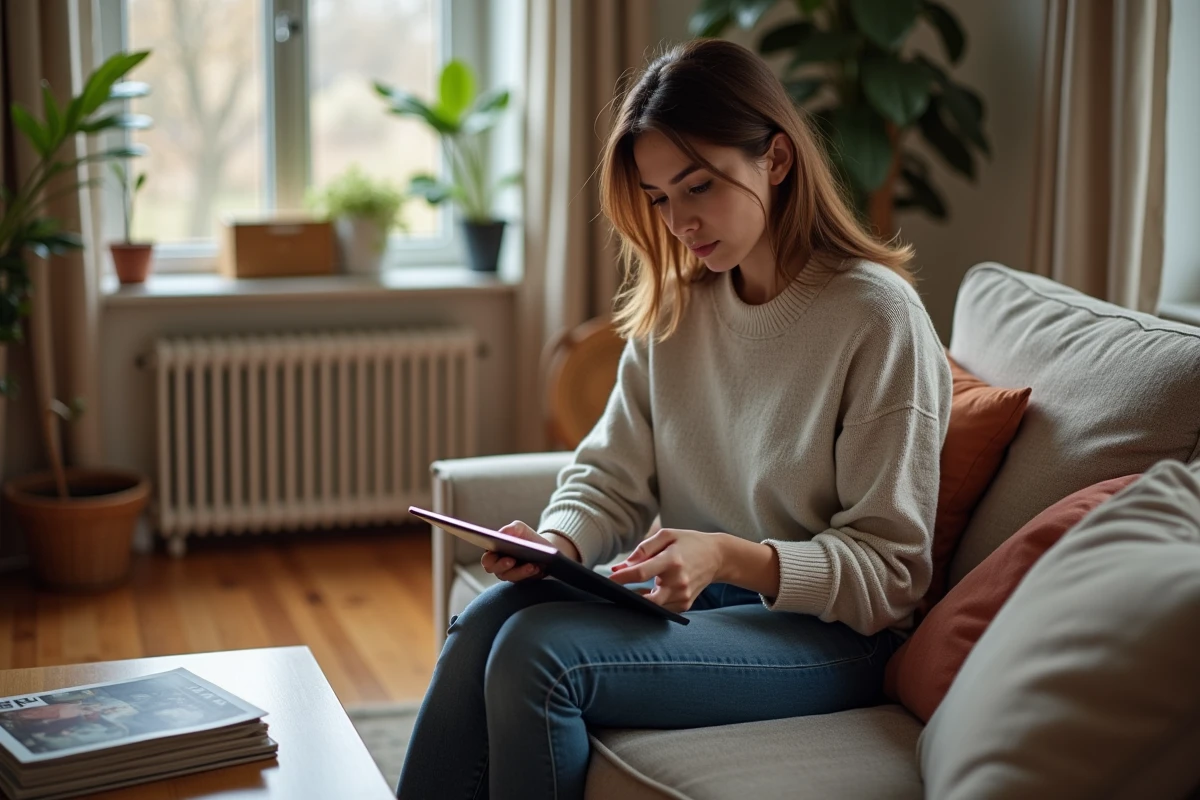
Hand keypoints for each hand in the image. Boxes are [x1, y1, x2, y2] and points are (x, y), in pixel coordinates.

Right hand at [481, 521, 576, 581]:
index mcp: (494, 554)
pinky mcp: (524, 580)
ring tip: (531, 565)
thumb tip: (502, 534)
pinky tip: (537, 567)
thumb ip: (510, 529)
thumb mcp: (518, 528)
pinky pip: (526, 580)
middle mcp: (500, 567)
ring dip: (521, 571)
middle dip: (504, 566)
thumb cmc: (526, 536)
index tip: (497, 554)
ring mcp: (512, 575)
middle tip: (512, 560)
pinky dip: (531, 574)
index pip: (487, 561)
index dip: (490, 560)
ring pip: (513, 577)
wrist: (544, 546)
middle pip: (497, 571)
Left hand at [609, 528, 725, 611]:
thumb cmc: (687, 543)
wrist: (717, 557)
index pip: (642, 572)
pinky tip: (646, 594)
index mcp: (672, 559)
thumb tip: (620, 568)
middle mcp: (679, 580)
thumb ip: (642, 550)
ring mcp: (683, 595)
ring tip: (629, 590)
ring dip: (639, 600)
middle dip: (628, 596)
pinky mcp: (685, 604)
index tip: (607, 579)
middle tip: (615, 592)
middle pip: (647, 598)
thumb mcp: (666, 536)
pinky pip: (662, 608)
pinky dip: (652, 603)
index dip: (622, 577)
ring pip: (653, 606)